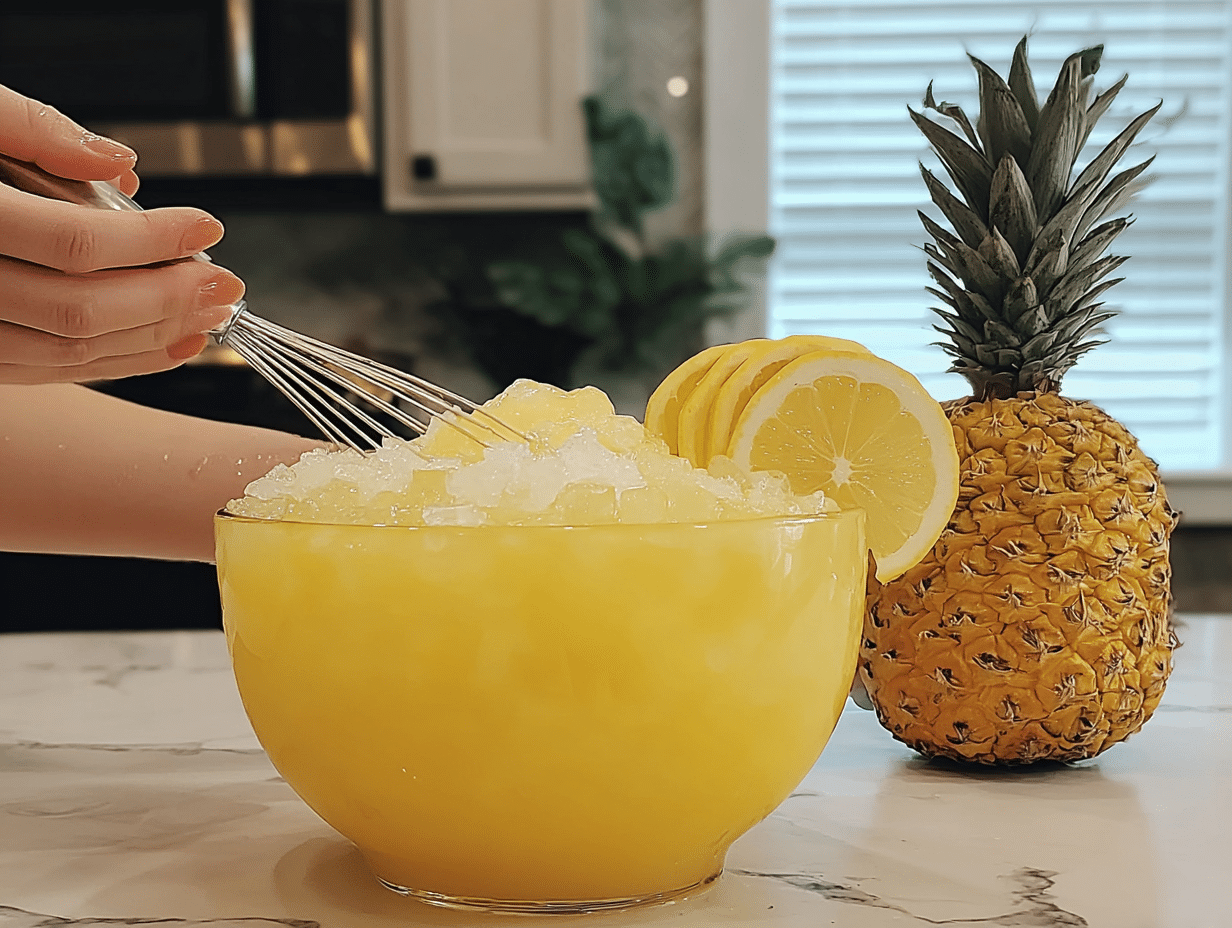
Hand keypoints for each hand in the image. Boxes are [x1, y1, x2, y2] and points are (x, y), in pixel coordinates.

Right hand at [0, 84, 244, 383]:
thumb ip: (34, 128)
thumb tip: (123, 166)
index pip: (76, 243)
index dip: (153, 240)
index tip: (208, 225)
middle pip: (80, 309)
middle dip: (167, 300)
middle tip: (227, 284)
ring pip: (66, 352)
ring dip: (153, 340)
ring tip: (211, 317)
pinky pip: (46, 372)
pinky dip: (115, 364)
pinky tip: (169, 346)